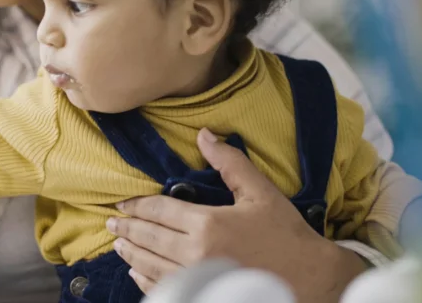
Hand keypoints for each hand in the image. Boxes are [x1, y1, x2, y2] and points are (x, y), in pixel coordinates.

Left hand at [107, 128, 366, 302]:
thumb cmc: (287, 236)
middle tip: (111, 223)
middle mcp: (196, 254)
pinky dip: (146, 280)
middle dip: (128, 229)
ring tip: (119, 245)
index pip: (159, 210)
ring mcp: (198, 279)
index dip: (137, 205)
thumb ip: (230, 162)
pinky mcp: (202, 296)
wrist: (309, 279)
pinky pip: (163, 289)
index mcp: (207, 224)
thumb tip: (205, 134)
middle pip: (149, 238)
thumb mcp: (260, 193)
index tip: (122, 203)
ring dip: (131, 254)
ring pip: (151, 265)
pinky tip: (138, 274)